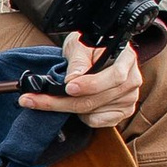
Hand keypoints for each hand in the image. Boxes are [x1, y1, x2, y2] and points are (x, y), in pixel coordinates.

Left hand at [22, 34, 142, 129]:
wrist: (95, 55)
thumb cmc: (89, 47)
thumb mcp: (80, 45)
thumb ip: (78, 60)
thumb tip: (72, 79)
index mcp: (127, 58)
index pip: (114, 76)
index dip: (90, 84)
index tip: (67, 87)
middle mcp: (132, 80)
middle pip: (96, 98)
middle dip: (61, 102)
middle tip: (33, 100)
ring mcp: (128, 99)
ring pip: (92, 111)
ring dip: (65, 109)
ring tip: (47, 100)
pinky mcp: (121, 113)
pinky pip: (97, 121)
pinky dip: (81, 116)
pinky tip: (74, 105)